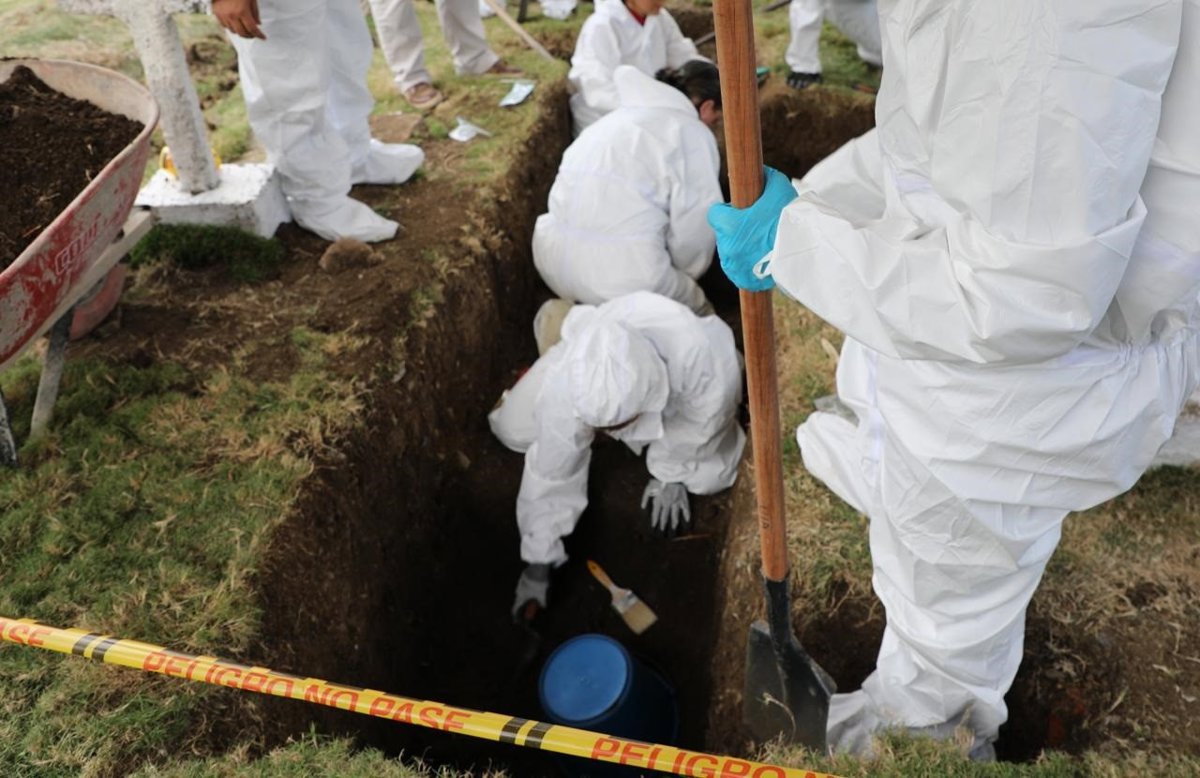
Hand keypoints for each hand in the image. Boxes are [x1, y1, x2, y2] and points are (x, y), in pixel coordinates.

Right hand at [212, 0, 265, 39]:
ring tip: (245, 28)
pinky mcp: (217, 13)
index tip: (263, 37)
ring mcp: (223, 15)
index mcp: (242, 11)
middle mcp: (232, 15)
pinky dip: (231, 27)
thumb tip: (258, 24)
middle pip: (243, 33)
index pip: (253, 29)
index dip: (259, 35)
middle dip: (250, 35)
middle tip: (254, 34)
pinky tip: (236, 23)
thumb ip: (255, 13)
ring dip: (240, 31)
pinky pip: (225, 26)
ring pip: (233, 31)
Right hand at [511, 563, 550, 620]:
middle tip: (528, 609)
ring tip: (533, 599)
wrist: (538, 567)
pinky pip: (525, 586)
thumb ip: (542, 603)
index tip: (516, 621)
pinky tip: (535, 588)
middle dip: (523, 606)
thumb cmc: (539, 583)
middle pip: (519, 601)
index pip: (515, 608)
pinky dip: (529, 590)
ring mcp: (520, 583)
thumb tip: (543, 607)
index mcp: (521, 596)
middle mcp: (518, 590)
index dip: (515, 616)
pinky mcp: (524, 577)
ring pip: (522, 592)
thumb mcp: (542, 595)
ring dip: (526, 597)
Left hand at [640, 479, 690, 536]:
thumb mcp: (649, 486)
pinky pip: (686, 509)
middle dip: (663, 525)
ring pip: (675, 515)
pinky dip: (687, 515)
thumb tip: (643, 507)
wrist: (671, 472)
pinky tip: (687, 521)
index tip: (654, 527)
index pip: (656, 514)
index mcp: (659, 500)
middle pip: (665, 516)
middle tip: (662, 531)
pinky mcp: (683, 499)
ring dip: (673, 523)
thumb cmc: (659, 479)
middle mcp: (667, 503)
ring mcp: (676, 501)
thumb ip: (645, 497)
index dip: (654, 521)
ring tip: (673, 529)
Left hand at [706, 166, 797, 291]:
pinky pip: (738, 268)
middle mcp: (727, 248)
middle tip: (758, 227)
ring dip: (741, 246)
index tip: (741, 211)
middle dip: (736, 229)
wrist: (807, 252)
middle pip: (723, 233)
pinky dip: (746, 263)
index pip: (715, 214)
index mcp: (729, 225)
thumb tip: (760, 172)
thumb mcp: (780, 188)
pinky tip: (761, 258)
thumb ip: (766, 178)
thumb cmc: (792, 218)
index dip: (727, 211)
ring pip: (730, 251)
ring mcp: (733, 266)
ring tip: (763, 243)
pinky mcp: (741, 279)